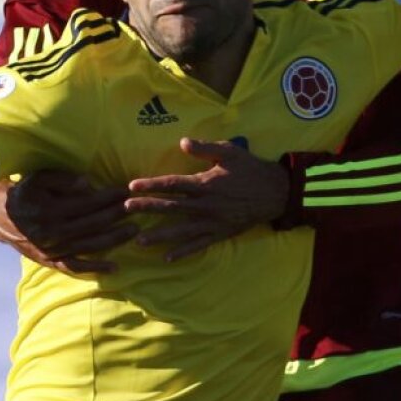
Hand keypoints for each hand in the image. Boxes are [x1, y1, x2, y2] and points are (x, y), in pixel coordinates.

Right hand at [0, 171, 137, 274]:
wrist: (0, 218)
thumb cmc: (25, 192)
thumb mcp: (39, 178)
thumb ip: (64, 180)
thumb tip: (89, 184)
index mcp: (50, 211)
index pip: (88, 204)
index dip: (109, 197)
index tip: (127, 191)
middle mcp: (52, 233)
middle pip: (93, 225)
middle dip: (117, 215)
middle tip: (138, 208)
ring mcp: (52, 250)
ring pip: (89, 246)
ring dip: (114, 239)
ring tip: (135, 231)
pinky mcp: (51, 261)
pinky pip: (76, 267)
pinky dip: (96, 267)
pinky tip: (115, 266)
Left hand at [125, 138, 288, 261]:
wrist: (275, 192)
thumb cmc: (250, 169)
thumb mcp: (229, 151)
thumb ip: (204, 148)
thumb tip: (182, 142)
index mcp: (205, 183)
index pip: (172, 185)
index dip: (151, 185)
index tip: (131, 187)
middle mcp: (205, 205)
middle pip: (170, 208)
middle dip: (146, 209)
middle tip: (125, 211)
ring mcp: (212, 222)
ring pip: (181, 231)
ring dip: (159, 236)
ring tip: (139, 241)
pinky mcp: (220, 234)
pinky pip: (199, 245)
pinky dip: (183, 252)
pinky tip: (167, 258)